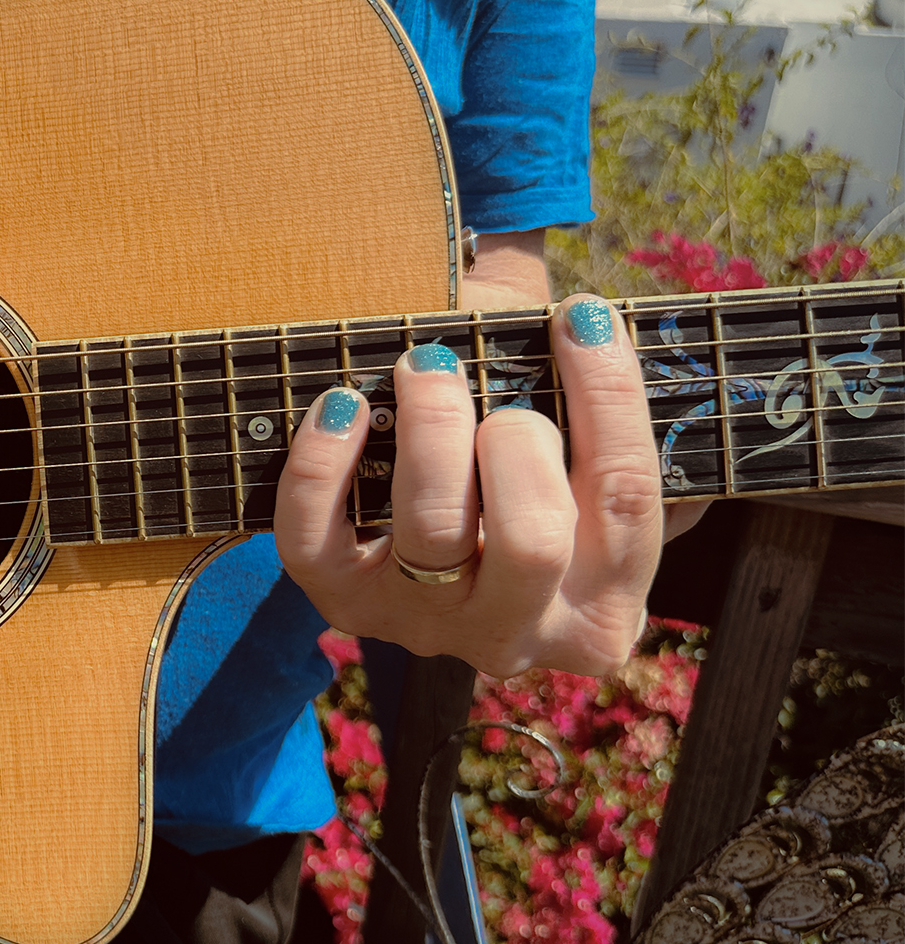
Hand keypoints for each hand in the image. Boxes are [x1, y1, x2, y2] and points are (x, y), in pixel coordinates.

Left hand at [275, 295, 666, 677]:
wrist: (445, 576)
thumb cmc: (525, 489)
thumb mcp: (581, 460)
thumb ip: (598, 405)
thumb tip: (588, 317)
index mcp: (605, 598)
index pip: (625, 493)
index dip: (607, 394)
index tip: (580, 316)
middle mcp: (522, 627)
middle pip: (534, 539)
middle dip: (514, 436)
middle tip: (490, 378)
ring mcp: (430, 622)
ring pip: (434, 533)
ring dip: (429, 431)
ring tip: (423, 368)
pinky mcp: (347, 603)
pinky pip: (317, 538)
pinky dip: (322, 464)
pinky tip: (342, 406)